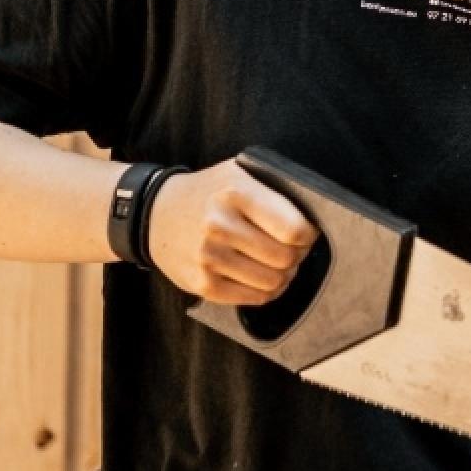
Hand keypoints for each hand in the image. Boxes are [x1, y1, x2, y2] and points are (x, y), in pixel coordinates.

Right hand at [146, 158, 318, 304]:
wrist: (154, 213)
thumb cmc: (208, 192)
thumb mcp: (239, 172)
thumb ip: (274, 189)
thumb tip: (316, 214)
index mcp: (235, 193)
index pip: (294, 229)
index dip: (308, 235)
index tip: (304, 233)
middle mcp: (220, 225)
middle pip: (286, 258)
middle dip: (297, 255)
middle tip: (291, 249)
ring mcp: (208, 257)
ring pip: (273, 282)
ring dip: (283, 275)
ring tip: (276, 263)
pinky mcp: (202, 284)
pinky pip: (253, 298)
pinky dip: (266, 291)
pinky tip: (262, 277)